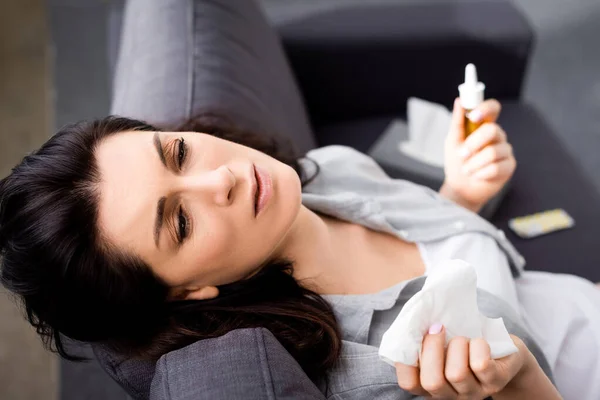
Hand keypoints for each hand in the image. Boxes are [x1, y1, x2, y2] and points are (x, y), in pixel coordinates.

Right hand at [395, 324, 525, 398]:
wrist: (505, 353)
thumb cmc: (466, 343)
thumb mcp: (442, 340)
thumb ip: (424, 336)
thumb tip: (412, 321)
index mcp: (431, 385)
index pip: (409, 383)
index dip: (406, 361)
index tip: (417, 337)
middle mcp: (450, 394)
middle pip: (432, 382)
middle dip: (432, 348)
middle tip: (437, 328)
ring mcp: (474, 392)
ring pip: (457, 374)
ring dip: (457, 345)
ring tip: (462, 338)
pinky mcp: (495, 382)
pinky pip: (480, 365)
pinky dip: (477, 345)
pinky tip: (479, 341)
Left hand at [441, 98, 515, 211]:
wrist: (460, 187)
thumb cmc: (456, 162)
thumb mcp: (452, 141)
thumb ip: (457, 122)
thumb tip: (459, 101)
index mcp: (484, 126)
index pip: (493, 108)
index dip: (486, 108)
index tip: (473, 116)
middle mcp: (497, 136)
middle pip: (492, 130)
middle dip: (473, 144)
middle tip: (462, 155)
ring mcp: (505, 150)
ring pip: (492, 152)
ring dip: (474, 163)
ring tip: (467, 170)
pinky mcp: (509, 166)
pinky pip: (496, 167)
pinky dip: (481, 173)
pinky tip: (477, 176)